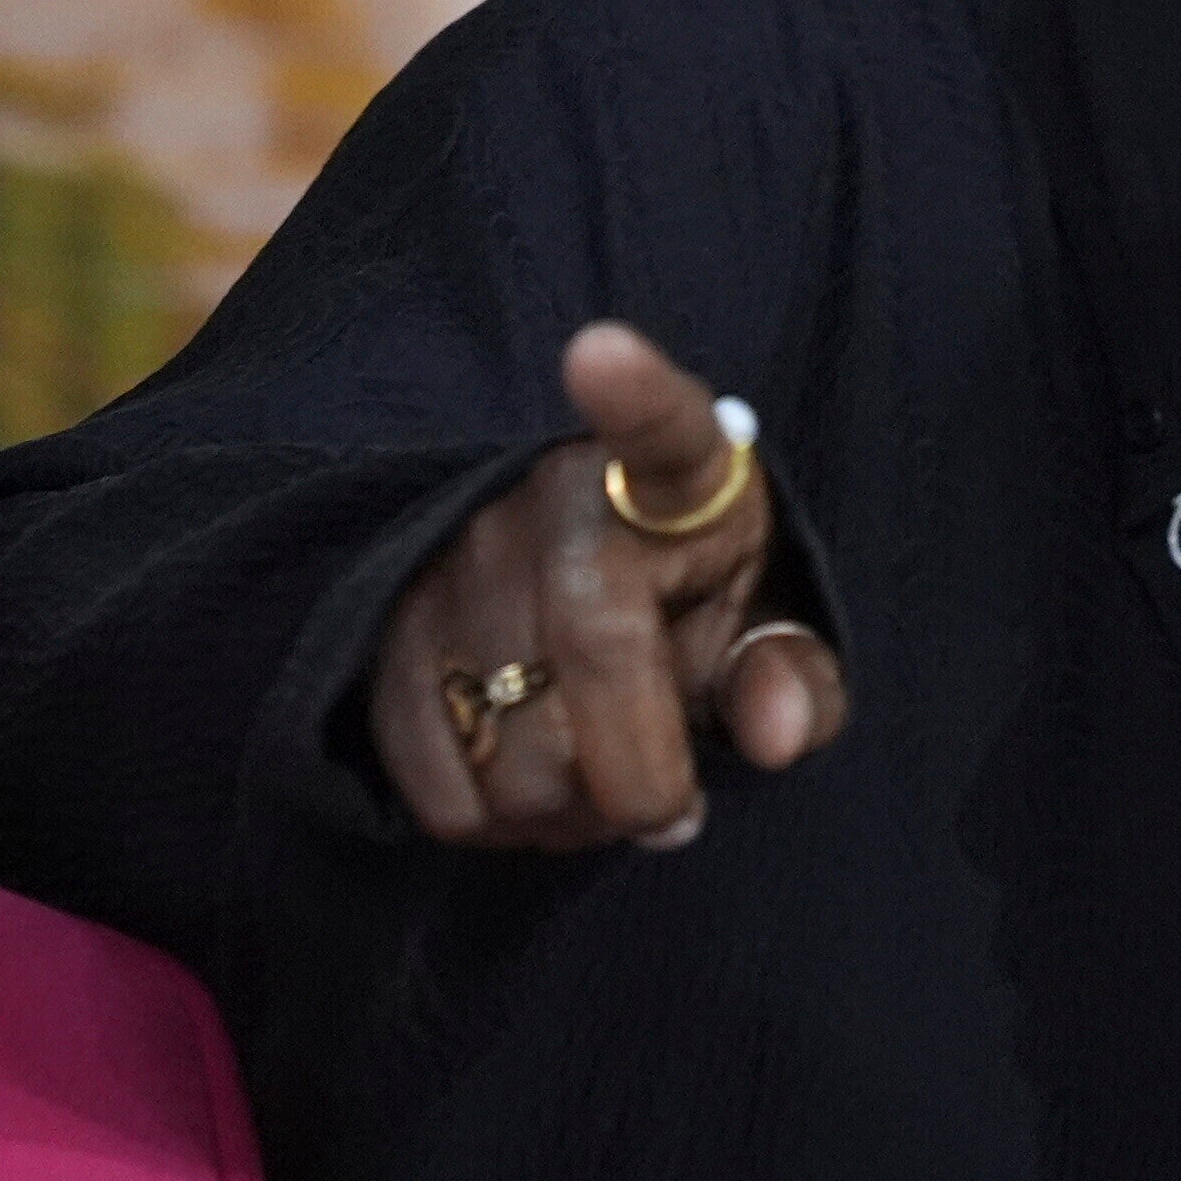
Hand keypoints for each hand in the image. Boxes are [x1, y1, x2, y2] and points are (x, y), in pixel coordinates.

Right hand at [370, 324, 848, 849]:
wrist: (580, 596)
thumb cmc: (699, 606)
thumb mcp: (770, 630)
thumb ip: (795, 681)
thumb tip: (775, 735)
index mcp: (672, 478)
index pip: (656, 423)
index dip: (630, 393)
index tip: (601, 353)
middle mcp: (545, 499)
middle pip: (591, 654)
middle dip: (640, 782)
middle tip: (669, 805)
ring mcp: (450, 558)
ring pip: (508, 749)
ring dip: (567, 817)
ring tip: (598, 788)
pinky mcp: (384, 629)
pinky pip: (438, 786)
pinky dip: (495, 827)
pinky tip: (531, 789)